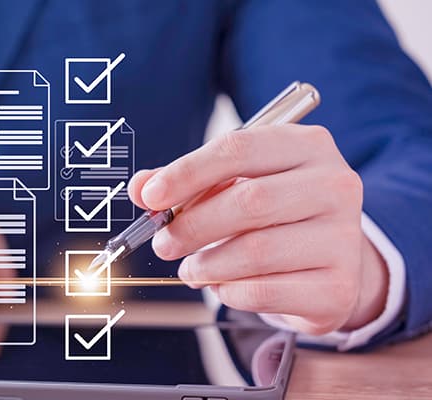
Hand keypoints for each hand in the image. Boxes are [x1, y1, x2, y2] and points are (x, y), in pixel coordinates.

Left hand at [128, 124, 387, 334]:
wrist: (328, 263)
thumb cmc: (273, 216)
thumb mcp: (232, 186)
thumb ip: (185, 183)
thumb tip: (141, 188)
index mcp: (306, 145)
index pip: (239, 148)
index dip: (188, 172)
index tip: (152, 197)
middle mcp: (335, 184)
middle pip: (249, 202)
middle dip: (192, 225)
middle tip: (163, 243)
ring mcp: (343, 237)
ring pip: (255, 251)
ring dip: (207, 265)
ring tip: (192, 269)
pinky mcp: (339, 286)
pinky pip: (264, 291)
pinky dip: (230, 292)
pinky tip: (224, 286)